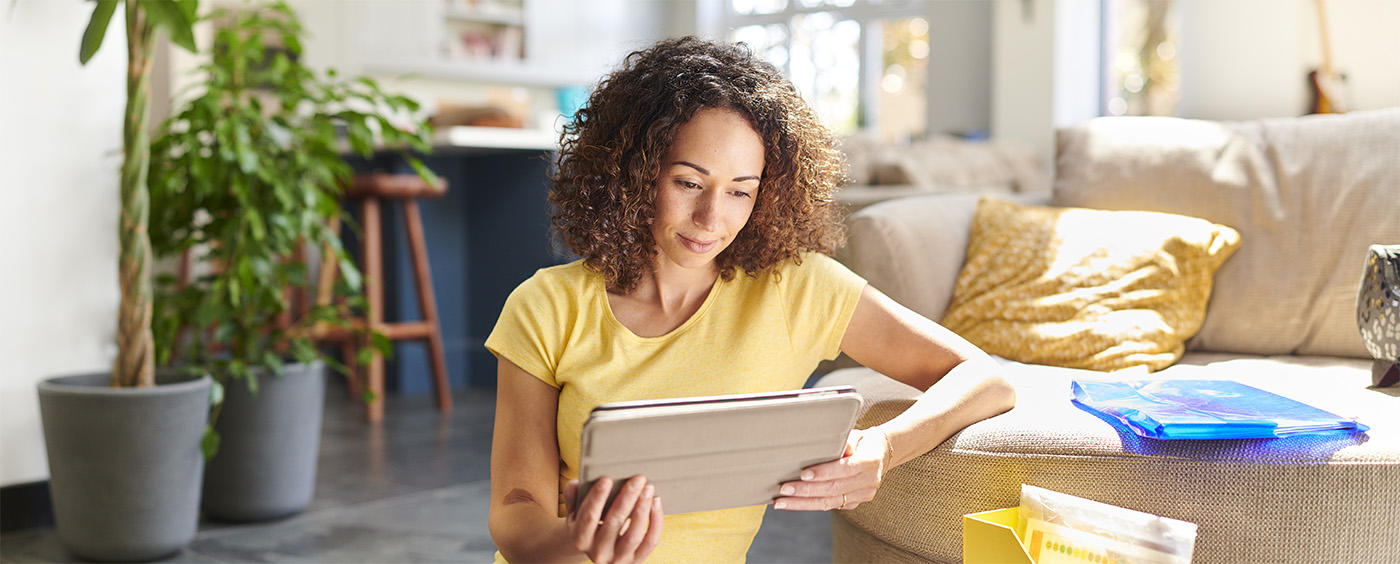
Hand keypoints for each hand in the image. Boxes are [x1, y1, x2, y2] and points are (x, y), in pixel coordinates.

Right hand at [564, 476, 662, 563]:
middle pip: (614, 523)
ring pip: (634, 534)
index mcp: (580, 539)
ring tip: (648, 488)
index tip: (607, 479)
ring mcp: (618, 559)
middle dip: (627, 498)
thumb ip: (573, 497)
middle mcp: (598, 553)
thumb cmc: (587, 524)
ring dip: (643, 508)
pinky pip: (650, 541)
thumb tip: (576, 484)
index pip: (588, 517)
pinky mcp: (636, 561)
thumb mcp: (574, 513)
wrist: (596, 550)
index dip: (597, 498)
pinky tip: (655, 502)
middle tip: (637, 479)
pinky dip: (656, 521)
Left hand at [772, 429, 889, 510]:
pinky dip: (809, 504)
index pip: (844, 469)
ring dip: (802, 503)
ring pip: (829, 502)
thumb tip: (830, 446)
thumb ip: (845, 440)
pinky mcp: (854, 503)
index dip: (824, 472)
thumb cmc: (862, 441)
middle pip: (833, 489)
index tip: (803, 474)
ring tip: (781, 502)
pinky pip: (829, 506)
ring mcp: (863, 495)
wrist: (881, 454)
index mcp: (870, 461)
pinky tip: (792, 503)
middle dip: (806, 490)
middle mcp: (869, 481)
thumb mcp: (856, 434)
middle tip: (784, 489)